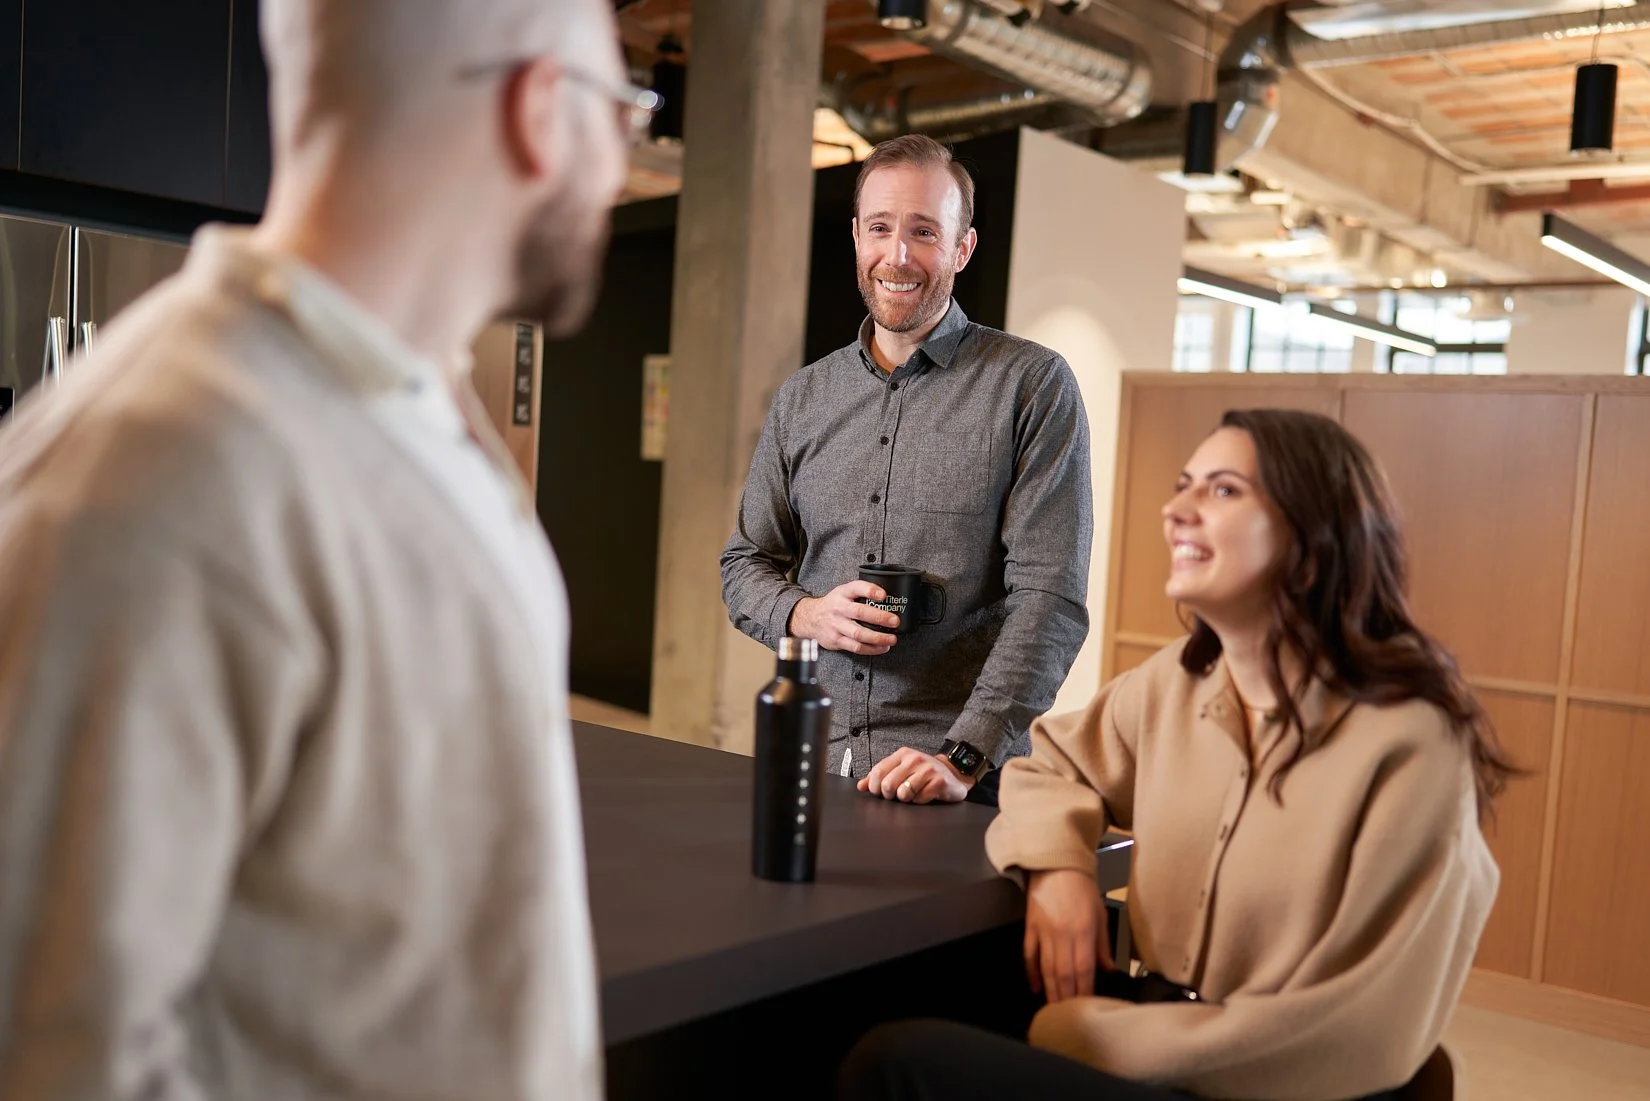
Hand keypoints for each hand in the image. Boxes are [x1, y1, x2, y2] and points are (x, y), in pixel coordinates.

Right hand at [789, 581, 899, 655]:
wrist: (810, 618)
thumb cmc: (833, 605)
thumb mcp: (844, 592)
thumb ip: (861, 593)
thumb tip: (889, 597)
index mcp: (842, 593)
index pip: (856, 588)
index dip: (870, 590)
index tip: (884, 595)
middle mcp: (838, 608)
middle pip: (860, 613)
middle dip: (880, 617)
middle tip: (894, 621)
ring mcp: (836, 625)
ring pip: (859, 634)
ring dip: (878, 638)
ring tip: (892, 639)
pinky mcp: (836, 640)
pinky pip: (856, 647)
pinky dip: (871, 649)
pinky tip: (882, 647)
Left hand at [857, 746, 974, 804]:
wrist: (952, 774)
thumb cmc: (923, 774)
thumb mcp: (901, 770)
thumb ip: (879, 777)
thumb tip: (861, 786)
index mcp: (902, 754)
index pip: (878, 772)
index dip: (875, 788)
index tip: (880, 793)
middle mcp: (914, 759)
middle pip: (888, 785)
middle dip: (890, 796)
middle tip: (898, 795)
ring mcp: (928, 769)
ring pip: (903, 793)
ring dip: (906, 799)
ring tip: (913, 794)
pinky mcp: (940, 782)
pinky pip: (919, 799)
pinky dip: (920, 802)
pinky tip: (925, 795)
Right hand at [1024, 869, 1115, 1003]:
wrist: (1055, 864)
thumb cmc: (1082, 887)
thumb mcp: (1100, 913)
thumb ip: (1103, 944)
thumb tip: (1108, 970)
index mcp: (1083, 930)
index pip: (1084, 968)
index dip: (1084, 990)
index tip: (1087, 1006)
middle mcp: (1062, 933)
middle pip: (1063, 973)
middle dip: (1066, 997)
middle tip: (1068, 1016)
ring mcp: (1043, 931)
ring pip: (1046, 968)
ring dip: (1050, 990)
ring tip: (1053, 1008)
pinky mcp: (1030, 927)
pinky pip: (1029, 955)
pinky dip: (1031, 973)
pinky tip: (1035, 987)